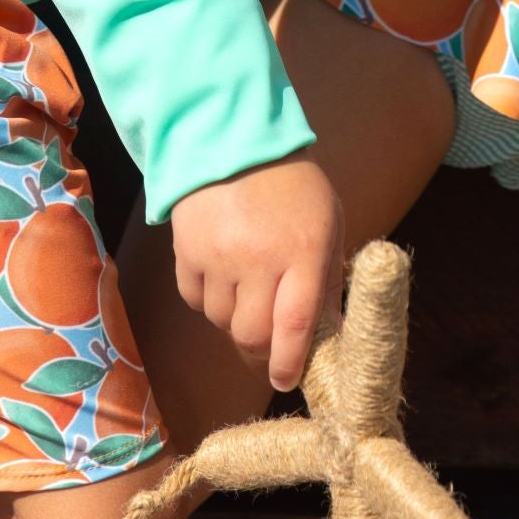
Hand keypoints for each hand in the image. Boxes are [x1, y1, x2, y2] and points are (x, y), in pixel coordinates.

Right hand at [169, 150, 343, 391]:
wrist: (233, 137)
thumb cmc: (292, 185)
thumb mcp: (327, 222)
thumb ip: (329, 280)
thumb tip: (331, 336)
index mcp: (304, 250)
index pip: (296, 325)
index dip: (290, 362)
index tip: (287, 380)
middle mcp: (259, 258)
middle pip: (252, 334)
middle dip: (261, 349)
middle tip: (268, 345)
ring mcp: (219, 256)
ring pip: (221, 321)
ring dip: (234, 317)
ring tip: (247, 286)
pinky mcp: (186, 251)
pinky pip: (194, 299)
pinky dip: (208, 297)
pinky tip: (221, 270)